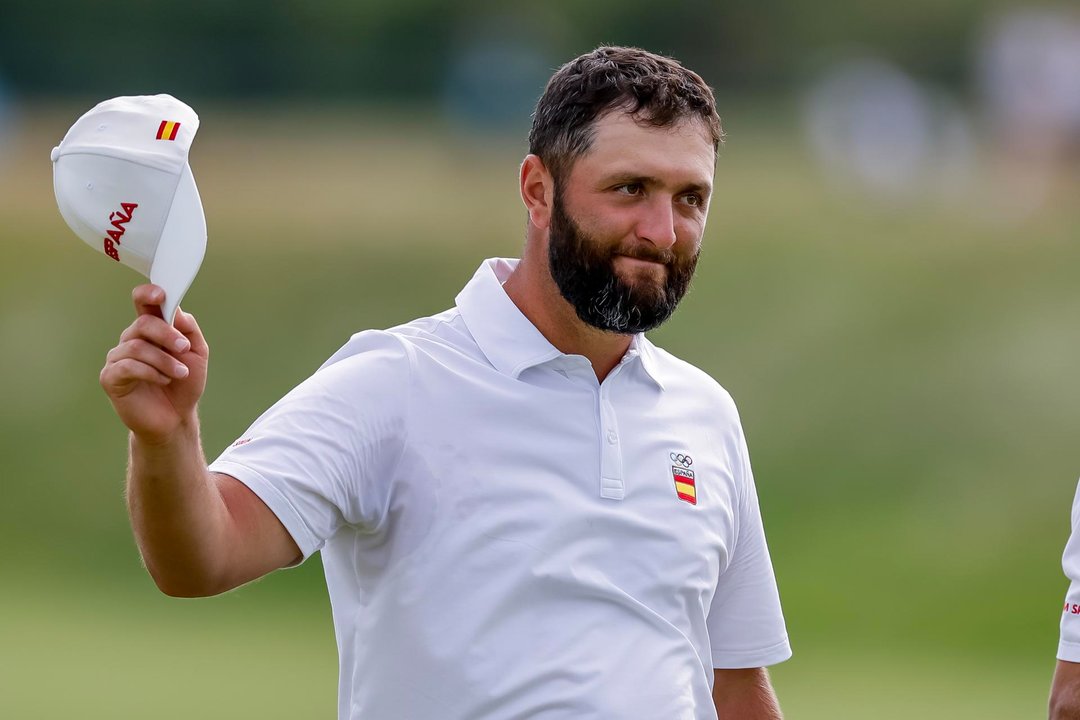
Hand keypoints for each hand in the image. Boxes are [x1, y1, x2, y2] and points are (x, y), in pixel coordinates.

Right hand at [100, 284, 208, 442]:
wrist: (176, 417)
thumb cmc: (184, 383)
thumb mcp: (197, 353)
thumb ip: (188, 329)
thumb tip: (176, 310)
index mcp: (151, 330)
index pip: (143, 303)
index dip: (148, 294)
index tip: (161, 295)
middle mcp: (131, 339)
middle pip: (143, 324)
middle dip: (167, 334)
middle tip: (184, 349)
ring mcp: (118, 358)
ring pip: (137, 347)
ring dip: (164, 360)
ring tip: (180, 374)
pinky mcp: (111, 377)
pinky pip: (127, 366)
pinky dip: (150, 372)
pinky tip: (164, 380)